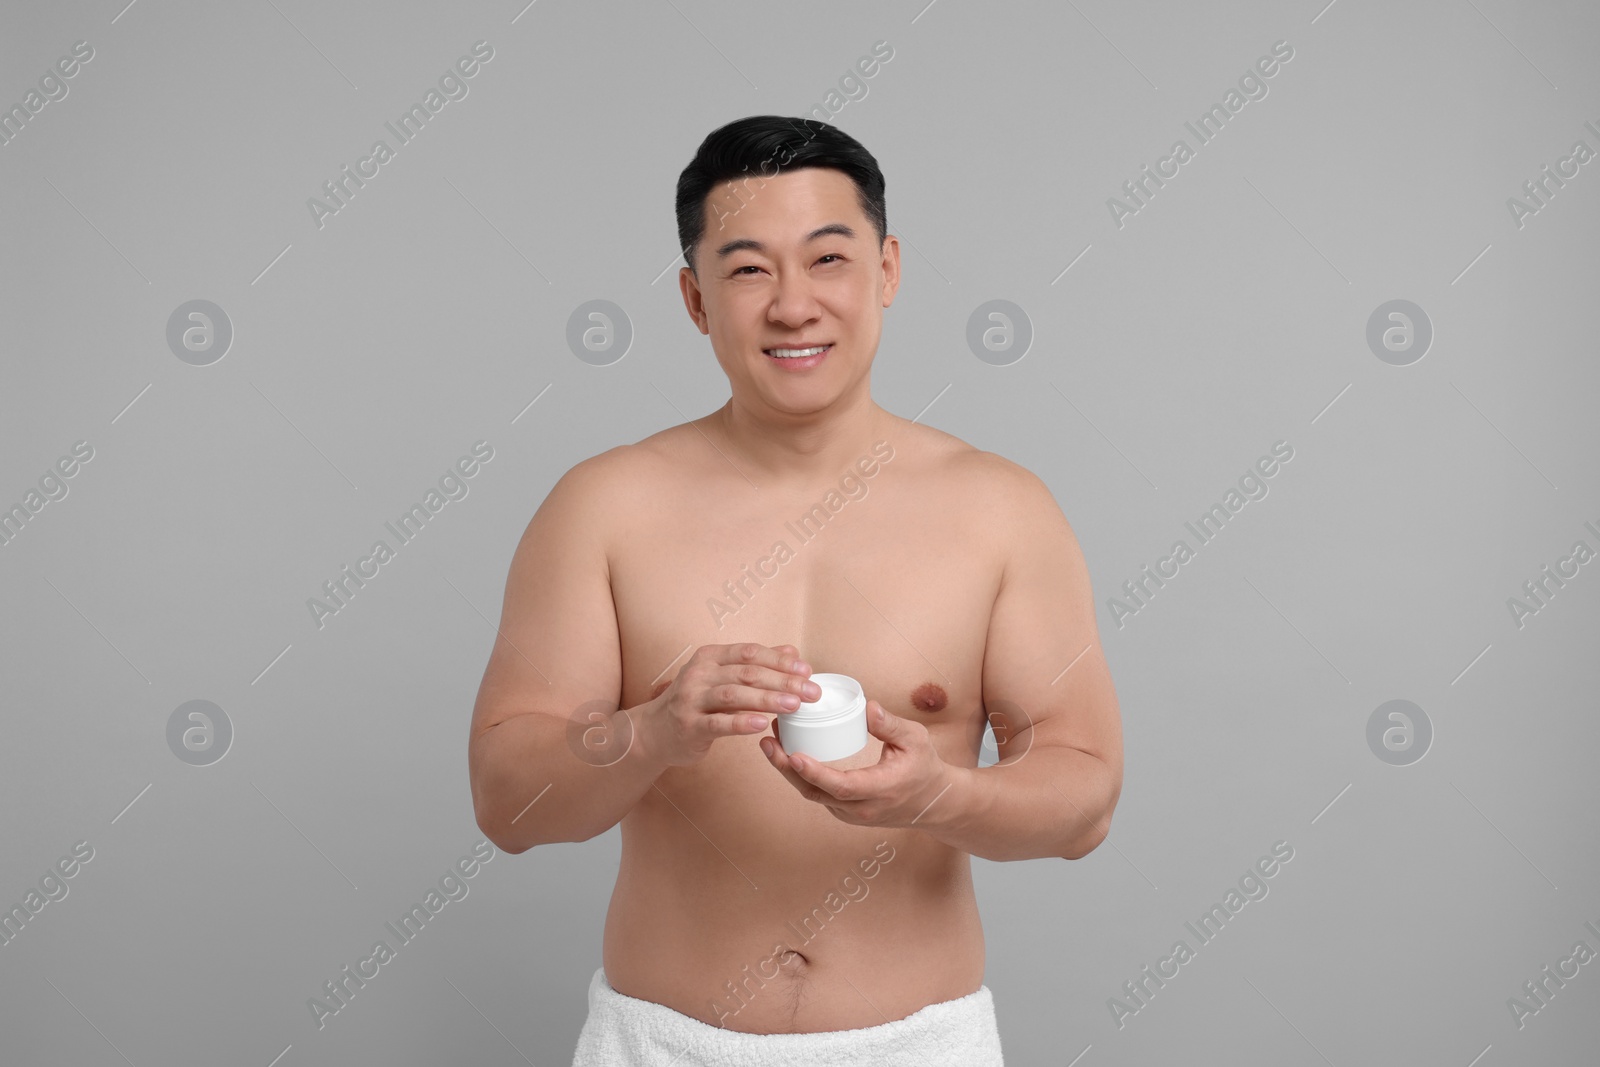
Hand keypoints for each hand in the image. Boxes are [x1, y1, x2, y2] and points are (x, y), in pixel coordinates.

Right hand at [637, 643, 819, 766]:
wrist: (654, 732)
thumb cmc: (695, 703)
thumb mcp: (721, 677)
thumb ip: (755, 665)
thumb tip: (792, 653)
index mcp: (710, 657)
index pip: (749, 653)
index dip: (779, 660)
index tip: (806, 671)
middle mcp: (699, 674)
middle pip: (747, 673)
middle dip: (783, 681)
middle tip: (811, 692)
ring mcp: (691, 699)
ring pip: (734, 695)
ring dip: (767, 699)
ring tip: (794, 705)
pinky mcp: (688, 725)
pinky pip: (718, 723)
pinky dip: (741, 722)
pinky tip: (761, 724)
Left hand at [760, 700, 954, 827]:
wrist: (933, 802)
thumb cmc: (925, 767)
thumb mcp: (916, 740)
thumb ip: (891, 725)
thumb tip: (867, 706)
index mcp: (880, 790)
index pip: (840, 786)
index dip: (813, 771)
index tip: (791, 754)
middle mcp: (862, 808)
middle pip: (815, 792)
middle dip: (786, 768)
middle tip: (767, 741)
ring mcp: (851, 814)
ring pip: (812, 795)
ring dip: (788, 771)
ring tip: (772, 741)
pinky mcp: (844, 812)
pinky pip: (817, 795)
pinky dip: (799, 776)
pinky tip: (787, 753)